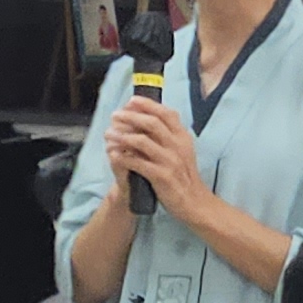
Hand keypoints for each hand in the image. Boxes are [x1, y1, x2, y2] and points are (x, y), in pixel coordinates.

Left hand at [103, 95, 203, 210]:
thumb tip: (150, 117)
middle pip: (152, 123)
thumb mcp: (182, 150)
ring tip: (109, 134)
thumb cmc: (183, 175)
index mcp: (182, 137)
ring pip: (142, 142)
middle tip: (115, 115)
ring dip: (122, 136)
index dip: (148, 104)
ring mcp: (170, 161)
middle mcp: (177, 146)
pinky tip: (113, 155)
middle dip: (131, 117)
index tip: (131, 101)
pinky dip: (124, 157)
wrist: (193, 202)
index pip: (166, 113)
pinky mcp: (161, 176)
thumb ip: (170, 135)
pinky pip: (138, 163)